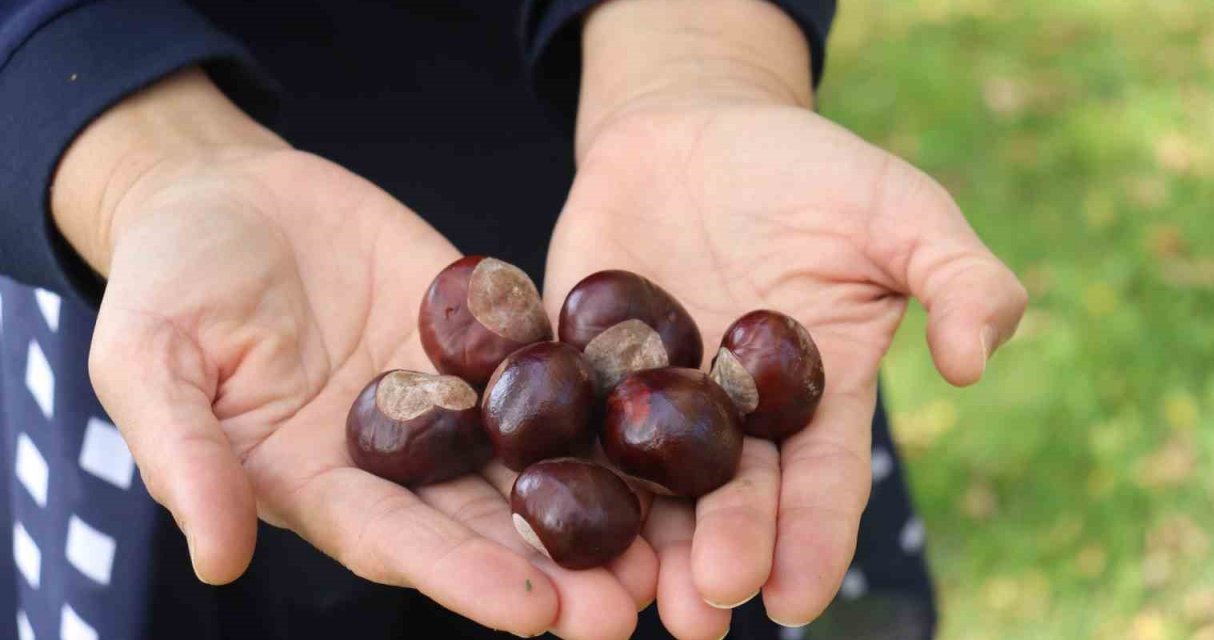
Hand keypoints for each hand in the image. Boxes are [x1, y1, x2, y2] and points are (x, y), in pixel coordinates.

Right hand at [53, 69, 655, 638]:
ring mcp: (449, 395)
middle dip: (556, 564)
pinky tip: (664, 418)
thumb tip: (217, 561)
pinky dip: (600, 394)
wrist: (225, 192)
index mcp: (321, 483)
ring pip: (531, 458)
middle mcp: (399, 457)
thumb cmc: (167, 282)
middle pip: (485, 520)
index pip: (399, 545)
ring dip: (596, 501)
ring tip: (666, 544)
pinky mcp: (483, 333)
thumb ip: (185, 457)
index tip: (536, 615)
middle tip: (631, 604)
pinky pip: (546, 364)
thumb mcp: (148, 363)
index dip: (464, 579)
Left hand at [548, 3, 1025, 635]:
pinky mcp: (574, 360)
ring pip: (645, 482)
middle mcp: (729, 416)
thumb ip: (956, 277)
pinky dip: (556, 461)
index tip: (799, 598)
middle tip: (706, 609)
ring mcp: (648, 394)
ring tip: (634, 599)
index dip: (813, 537)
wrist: (697, 125)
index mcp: (814, 397)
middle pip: (728, 497)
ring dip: (640, 542)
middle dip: (721, 552)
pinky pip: (563, 414)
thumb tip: (977, 362)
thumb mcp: (899, 209)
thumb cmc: (810, 172)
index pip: (820, 478)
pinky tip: (542, 510)